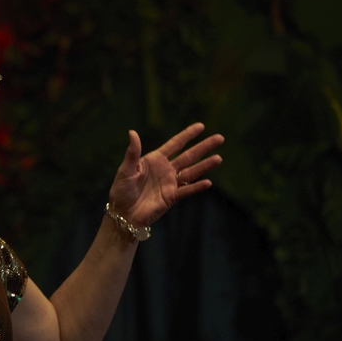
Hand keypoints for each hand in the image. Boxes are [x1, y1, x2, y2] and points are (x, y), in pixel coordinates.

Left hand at [107, 124, 223, 227]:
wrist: (123, 214)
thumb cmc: (121, 190)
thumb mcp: (125, 169)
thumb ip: (132, 152)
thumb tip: (132, 132)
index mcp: (155, 160)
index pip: (175, 144)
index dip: (187, 135)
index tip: (201, 126)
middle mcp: (165, 170)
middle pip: (188, 156)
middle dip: (204, 147)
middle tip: (220, 138)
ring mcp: (170, 183)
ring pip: (191, 172)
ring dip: (205, 165)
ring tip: (218, 158)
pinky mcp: (171, 197)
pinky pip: (186, 191)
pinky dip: (196, 187)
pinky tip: (208, 182)